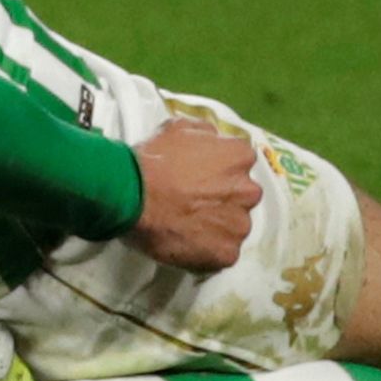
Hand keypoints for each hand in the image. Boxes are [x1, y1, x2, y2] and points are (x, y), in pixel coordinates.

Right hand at [129, 118, 259, 272]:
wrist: (132, 196)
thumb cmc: (153, 159)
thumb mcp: (177, 127)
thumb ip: (205, 133)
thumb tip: (212, 139)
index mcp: (240, 156)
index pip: (240, 161)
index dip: (219, 168)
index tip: (201, 175)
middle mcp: (248, 190)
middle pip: (241, 195)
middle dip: (223, 197)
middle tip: (193, 201)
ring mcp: (239, 225)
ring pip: (234, 225)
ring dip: (217, 225)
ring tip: (188, 225)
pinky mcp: (227, 254)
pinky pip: (222, 252)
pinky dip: (208, 249)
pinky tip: (187, 243)